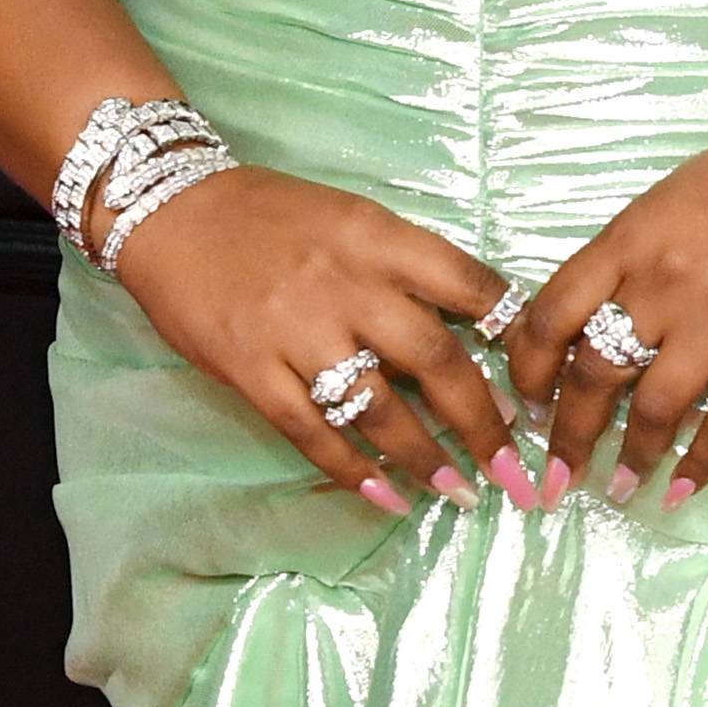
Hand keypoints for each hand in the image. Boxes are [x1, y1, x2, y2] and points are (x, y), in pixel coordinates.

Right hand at [113, 166, 523, 506]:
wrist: (168, 208)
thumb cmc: (269, 215)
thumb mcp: (350, 217)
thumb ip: (405, 267)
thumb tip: (472, 332)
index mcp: (377, 237)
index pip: (469, 284)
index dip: (513, 335)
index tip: (538, 379)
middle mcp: (346, 284)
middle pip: (436, 361)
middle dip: (484, 423)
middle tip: (514, 469)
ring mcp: (296, 331)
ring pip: (379, 408)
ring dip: (426, 458)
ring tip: (461, 492)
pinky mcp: (251, 370)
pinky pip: (313, 433)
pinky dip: (355, 471)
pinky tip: (388, 498)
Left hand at [509, 122, 707, 502]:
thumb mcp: (671, 198)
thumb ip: (629, 256)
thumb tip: (593, 317)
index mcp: (629, 241)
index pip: (551, 316)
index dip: (527, 369)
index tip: (527, 400)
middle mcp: (662, 285)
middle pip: (592, 375)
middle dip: (567, 435)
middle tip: (557, 474)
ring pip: (652, 410)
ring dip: (629, 458)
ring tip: (619, 487)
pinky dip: (700, 464)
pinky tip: (681, 487)